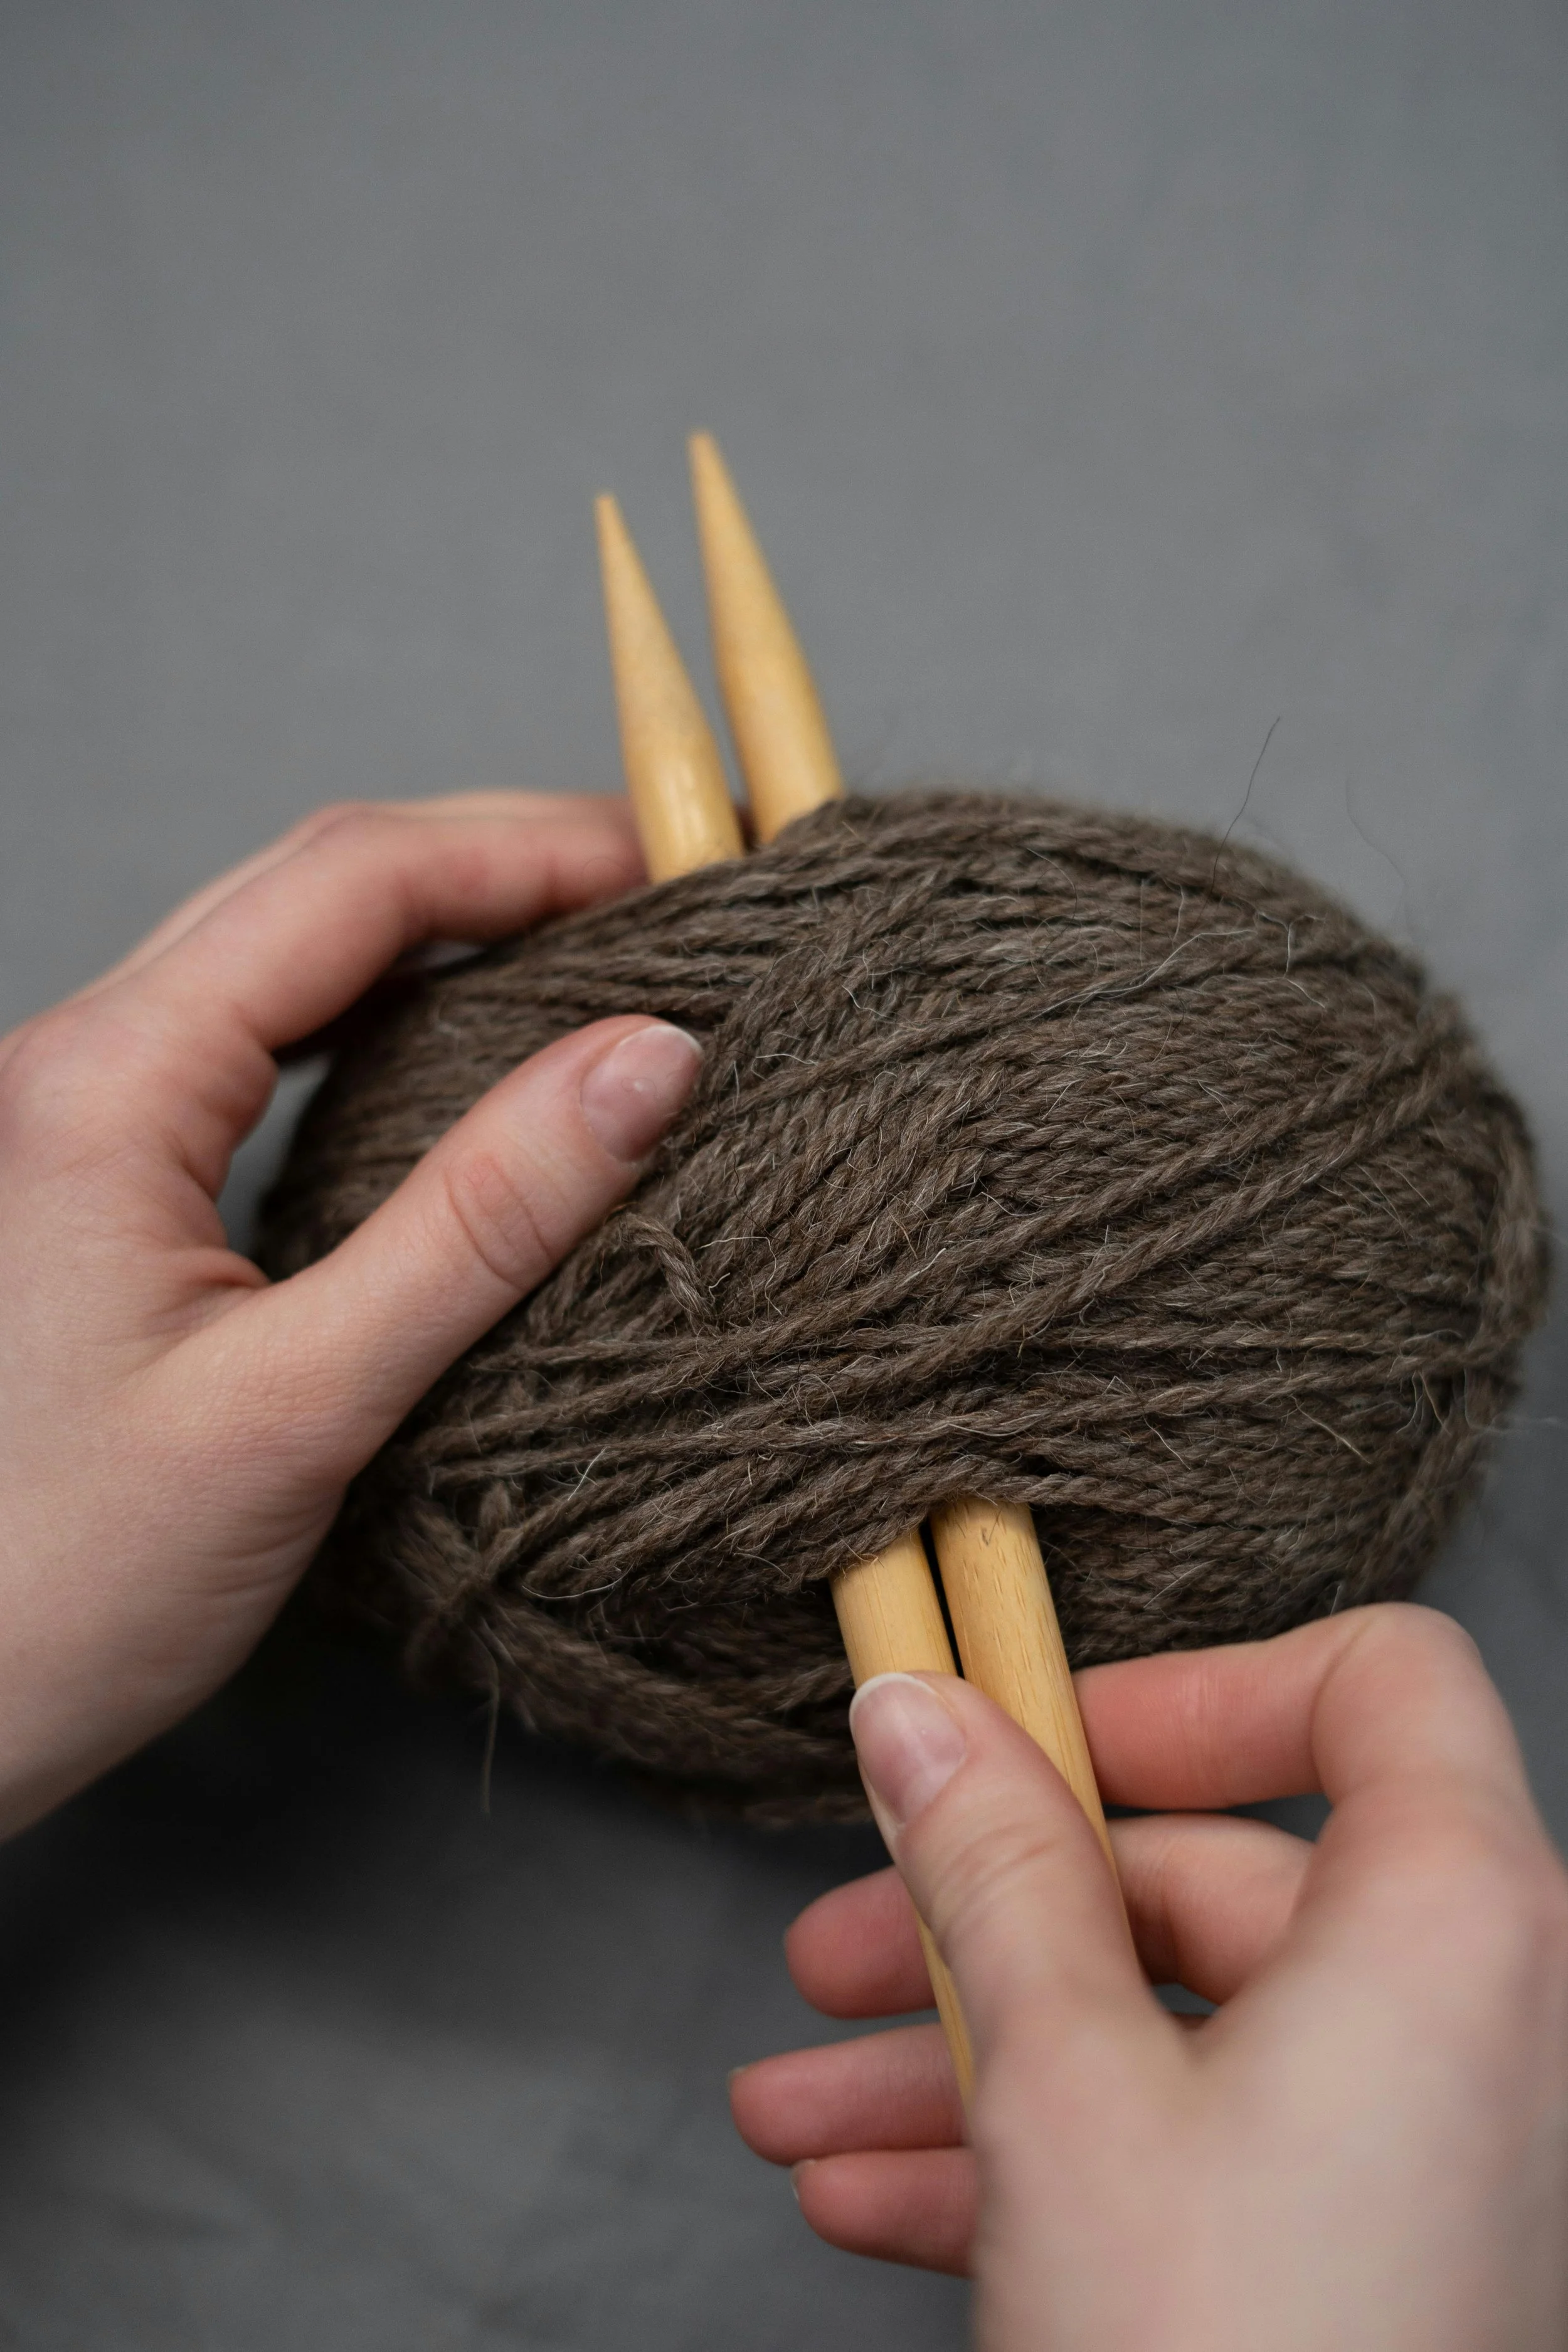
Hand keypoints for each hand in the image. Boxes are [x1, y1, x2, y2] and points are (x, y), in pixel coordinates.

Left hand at [0, 793, 700, 1836]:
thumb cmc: (51, 1587)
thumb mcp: (298, 1405)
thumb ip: (481, 1221)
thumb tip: (649, 1060)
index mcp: (108, 1082)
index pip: (352, 883)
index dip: (529, 849)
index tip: (674, 868)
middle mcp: (79, 1065)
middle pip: (315, 884)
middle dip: (496, 863)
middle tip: (657, 893)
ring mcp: (79, 1119)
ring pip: (282, 954)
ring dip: (439, 931)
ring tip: (587, 954)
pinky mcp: (96, 1183)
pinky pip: (256, 1041)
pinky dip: (378, 1017)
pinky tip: (454, 1059)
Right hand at [733, 1608, 1567, 2350]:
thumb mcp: (1066, 2088)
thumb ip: (992, 1868)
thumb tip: (916, 1708)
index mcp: (1458, 1924)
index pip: (1370, 1686)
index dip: (1188, 1691)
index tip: (1026, 1734)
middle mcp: (1478, 2022)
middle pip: (1216, 1877)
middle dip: (993, 1914)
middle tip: (830, 1945)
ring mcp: (1429, 2154)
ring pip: (1181, 2033)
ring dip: (975, 2058)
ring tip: (795, 2109)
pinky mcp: (1370, 2259)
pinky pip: (1202, 2152)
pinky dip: (1046, 2158)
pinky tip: (872, 2201)